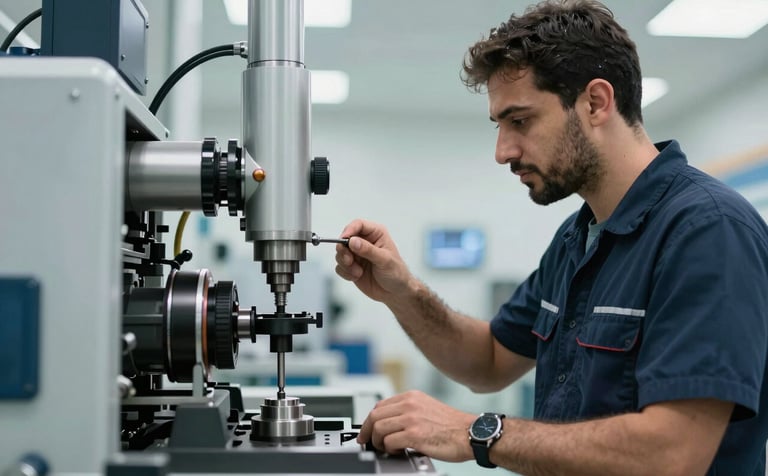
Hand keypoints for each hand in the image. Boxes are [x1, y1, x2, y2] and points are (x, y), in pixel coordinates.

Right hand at [334, 219, 415, 302]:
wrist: (396, 292)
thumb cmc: (397, 273)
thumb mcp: (384, 260)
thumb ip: (368, 250)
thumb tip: (353, 241)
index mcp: (376, 234)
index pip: (358, 225)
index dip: (349, 230)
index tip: (344, 240)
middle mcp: (365, 242)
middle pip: (344, 239)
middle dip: (344, 251)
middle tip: (349, 260)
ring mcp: (357, 255)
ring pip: (340, 253)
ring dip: (345, 264)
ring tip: (358, 272)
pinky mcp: (351, 267)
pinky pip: (339, 267)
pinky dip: (345, 273)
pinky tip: (357, 276)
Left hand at [357, 390, 475, 462]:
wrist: (471, 433)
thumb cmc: (453, 426)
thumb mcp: (427, 408)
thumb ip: (408, 412)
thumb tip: (389, 424)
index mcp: (411, 397)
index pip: (380, 406)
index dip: (369, 420)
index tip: (366, 430)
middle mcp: (410, 404)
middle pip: (375, 416)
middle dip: (367, 432)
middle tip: (367, 442)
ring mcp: (411, 419)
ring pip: (379, 429)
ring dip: (378, 442)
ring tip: (386, 448)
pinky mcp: (415, 434)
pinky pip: (390, 442)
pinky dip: (389, 449)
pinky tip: (398, 451)